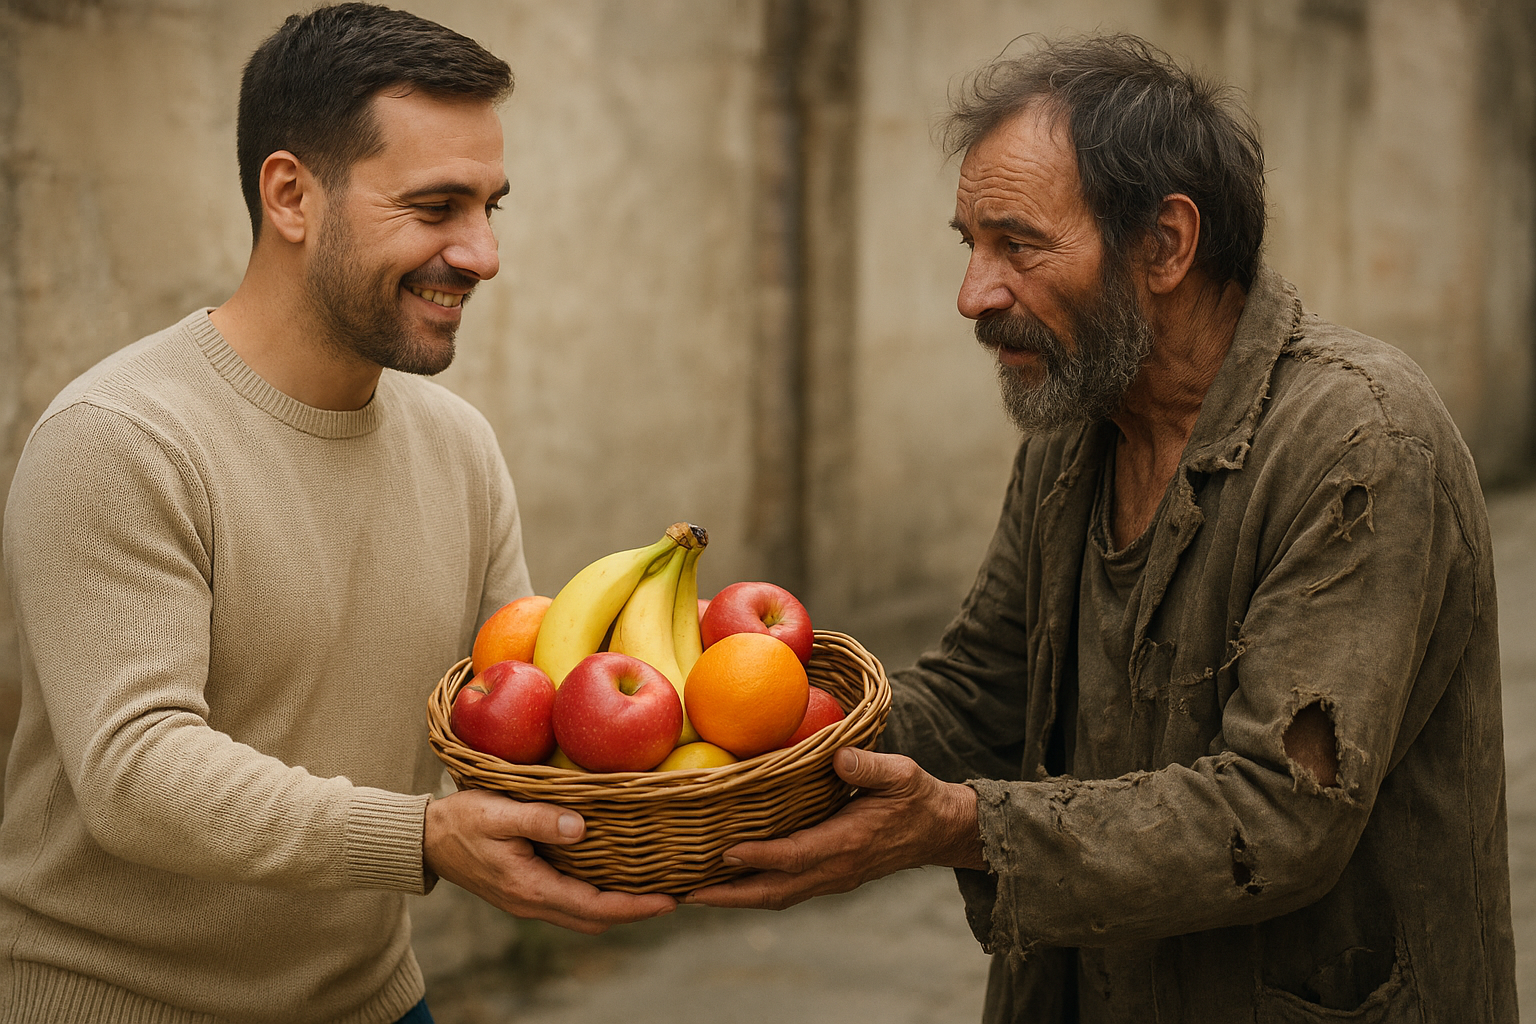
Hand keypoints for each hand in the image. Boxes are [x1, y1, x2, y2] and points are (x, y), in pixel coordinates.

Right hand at [423, 789, 675, 933]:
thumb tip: (580, 826)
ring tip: (651, 886)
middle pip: (595, 919)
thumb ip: (540, 820)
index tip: (669, 900)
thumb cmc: (462, 820)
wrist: (426, 838)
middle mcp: (533, 902)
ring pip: (583, 915)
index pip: (595, 906)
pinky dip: (597, 896)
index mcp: (531, 887)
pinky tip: (612, 875)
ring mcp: (528, 900)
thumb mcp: (499, 812)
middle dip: (635, 912)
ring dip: (617, 906)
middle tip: (672, 895)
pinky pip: (570, 902)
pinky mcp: (526, 890)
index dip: (635, 906)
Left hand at [683, 748, 984, 910]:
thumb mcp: (900, 773)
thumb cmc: (915, 795)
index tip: (726, 852)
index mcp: (850, 842)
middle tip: (686, 893)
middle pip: (775, 891)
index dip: (762, 856)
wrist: (937, 831)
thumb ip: (870, 766)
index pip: (798, 854)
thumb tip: (838, 756)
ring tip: (692, 892)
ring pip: (775, 896)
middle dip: (730, 896)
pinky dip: (751, 891)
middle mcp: (836, 868)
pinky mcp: (828, 877)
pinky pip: (783, 890)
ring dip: (734, 898)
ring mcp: (831, 878)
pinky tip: (726, 882)